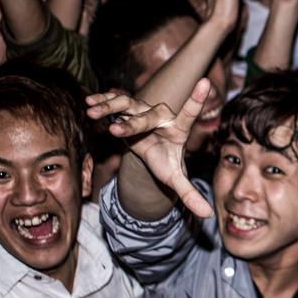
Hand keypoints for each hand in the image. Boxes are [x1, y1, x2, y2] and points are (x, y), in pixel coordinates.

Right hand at [85, 80, 216, 217]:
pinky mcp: (128, 109)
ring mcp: (143, 110)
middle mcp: (161, 115)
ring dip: (110, 106)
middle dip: (131, 124)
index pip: (190, 114)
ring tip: (92, 110)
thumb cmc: (166, 161)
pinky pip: (115, 102)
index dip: (197, 99)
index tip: (205, 82)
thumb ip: (190, 194)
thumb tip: (208, 214)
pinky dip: (103, 100)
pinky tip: (89, 101)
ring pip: (129, 104)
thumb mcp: (176, 179)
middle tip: (114, 131)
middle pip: (147, 117)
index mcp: (178, 130)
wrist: (152, 150)